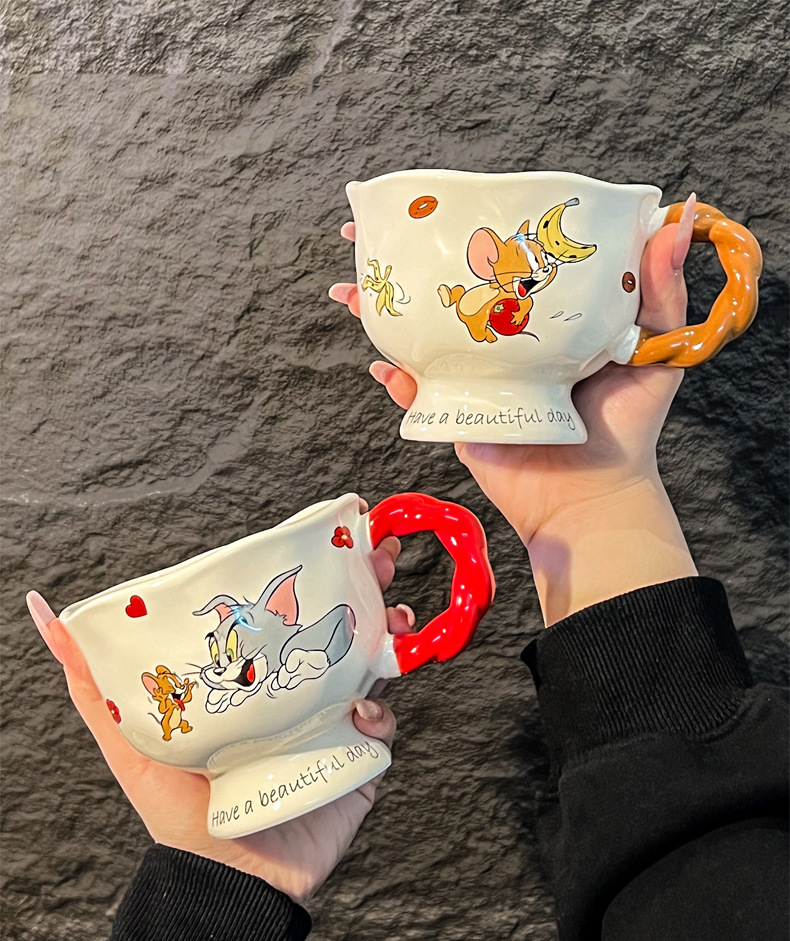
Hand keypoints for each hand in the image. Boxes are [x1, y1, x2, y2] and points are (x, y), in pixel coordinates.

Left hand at [26, 510, 413, 904]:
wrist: (224, 883)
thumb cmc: (174, 812)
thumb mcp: (127, 737)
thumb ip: (90, 681)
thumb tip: (44, 610)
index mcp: (255, 680)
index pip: (288, 611)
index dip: (315, 572)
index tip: (332, 537)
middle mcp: (297, 694)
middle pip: (340, 625)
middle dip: (367, 585)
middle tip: (380, 556)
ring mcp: (330, 726)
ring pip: (373, 664)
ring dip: (389, 632)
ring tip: (391, 615)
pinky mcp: (356, 763)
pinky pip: (382, 728)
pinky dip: (380, 713)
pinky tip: (362, 710)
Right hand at [330, 198, 697, 623]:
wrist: (595, 497)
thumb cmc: (628, 426)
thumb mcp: (657, 345)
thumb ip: (662, 286)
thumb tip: (678, 211)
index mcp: (544, 319)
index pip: (502, 263)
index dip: (470, 230)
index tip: (443, 200)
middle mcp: (505, 342)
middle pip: (448, 293)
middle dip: (404, 264)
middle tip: (367, 233)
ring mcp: (478, 379)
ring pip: (422, 336)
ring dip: (382, 312)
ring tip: (349, 288)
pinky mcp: (461, 415)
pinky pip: (420, 393)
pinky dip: (398, 375)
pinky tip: (381, 357)